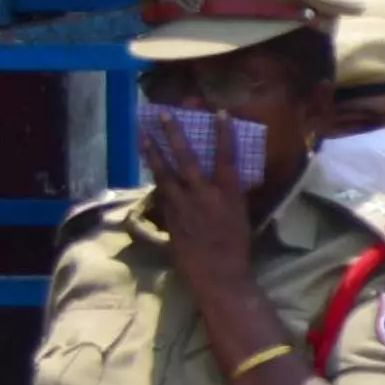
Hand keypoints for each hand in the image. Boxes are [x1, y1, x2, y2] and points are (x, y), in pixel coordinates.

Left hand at [140, 118, 261, 307]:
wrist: (217, 272)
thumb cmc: (236, 246)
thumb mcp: (241, 215)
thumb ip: (230, 195)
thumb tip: (227, 180)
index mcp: (229, 194)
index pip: (226, 156)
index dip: (223, 133)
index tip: (218, 112)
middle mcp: (204, 194)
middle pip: (187, 158)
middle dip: (175, 134)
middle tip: (164, 113)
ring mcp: (183, 204)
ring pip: (164, 172)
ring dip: (153, 151)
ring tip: (143, 134)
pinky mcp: (168, 215)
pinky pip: (160, 190)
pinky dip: (155, 176)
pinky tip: (149, 165)